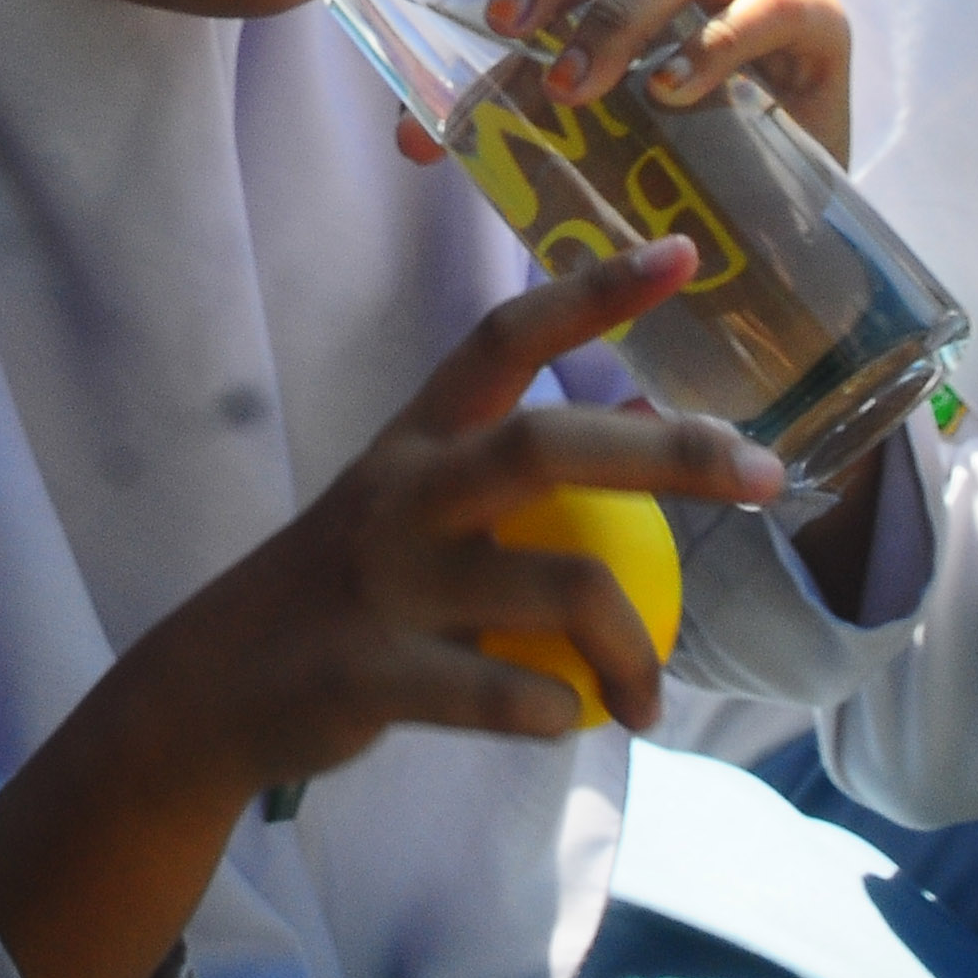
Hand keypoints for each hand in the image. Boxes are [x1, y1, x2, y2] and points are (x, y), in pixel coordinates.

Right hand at [0, 239, 781, 977]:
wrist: (209, 687)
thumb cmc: (345, 587)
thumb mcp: (412, 501)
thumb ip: (508, 458)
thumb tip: (636, 410)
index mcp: (416, 436)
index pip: (509, 337)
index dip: (594, 291)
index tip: (683, 255)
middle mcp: (402, 490)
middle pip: (549, 446)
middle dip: (670, 452)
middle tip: (767, 477)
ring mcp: (382, 579)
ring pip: (554, 584)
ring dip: (633, 644)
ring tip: (650, 700)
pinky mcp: (366, 671)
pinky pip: (497, 693)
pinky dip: (549, 711)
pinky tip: (564, 722)